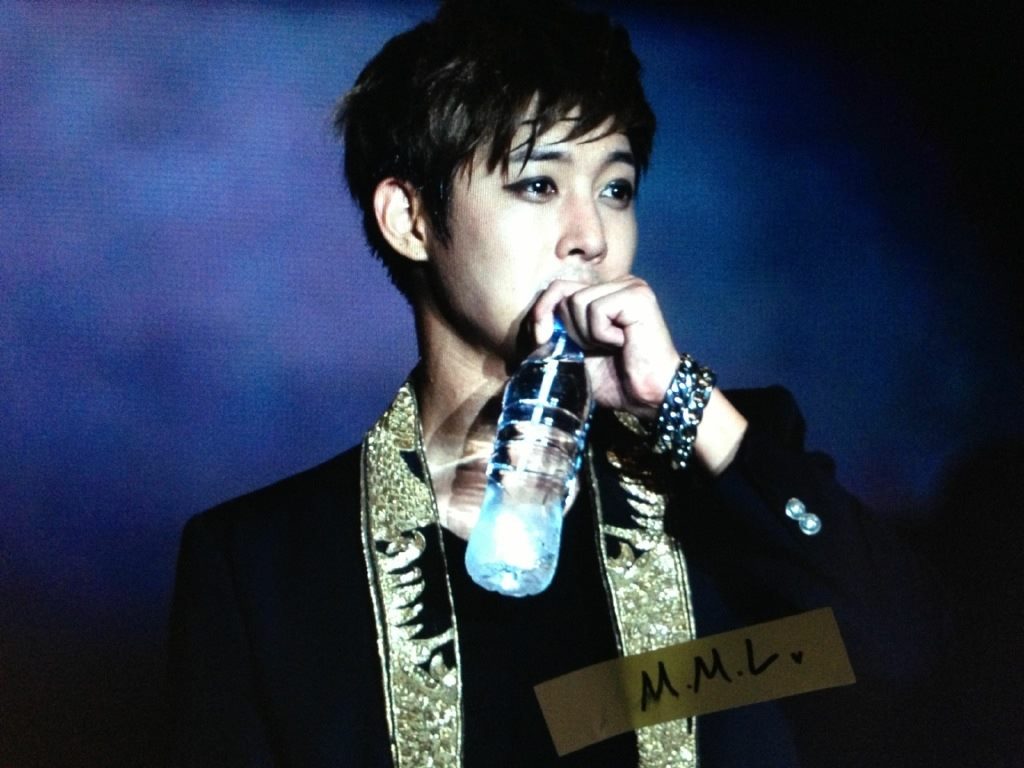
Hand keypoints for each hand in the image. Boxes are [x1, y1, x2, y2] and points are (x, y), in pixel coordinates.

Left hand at [529, 276, 680, 419]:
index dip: (542, 312)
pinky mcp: (637, 296)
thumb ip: (556, 333)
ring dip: (588, 334)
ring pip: (578, 301)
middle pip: (565, 293)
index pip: (558, 288)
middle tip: (596, 349)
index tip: (541, 339)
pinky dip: (602, 334)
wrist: (648, 397)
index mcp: (604, 294)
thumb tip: (531, 323)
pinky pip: (597, 309)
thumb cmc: (615, 379)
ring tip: (612, 347)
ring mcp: (630, 286)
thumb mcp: (574, 353)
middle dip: (570, 329)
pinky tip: (623, 343)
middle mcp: (618, 284)